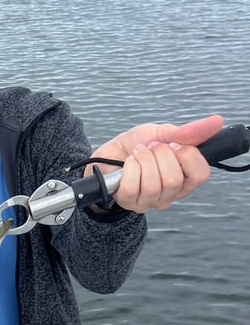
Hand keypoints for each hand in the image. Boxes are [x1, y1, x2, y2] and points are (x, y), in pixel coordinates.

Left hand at [91, 114, 223, 212]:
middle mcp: (169, 195)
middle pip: (174, 179)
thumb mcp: (163, 133)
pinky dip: (129, 168)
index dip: (187, 156)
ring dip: (143, 160)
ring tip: (137, 154)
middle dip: (160, 155)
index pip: (200, 175)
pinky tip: (127, 163)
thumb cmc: (137, 146)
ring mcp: (149, 201)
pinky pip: (133, 187)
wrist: (108, 153)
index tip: (174, 144)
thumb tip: (217, 122)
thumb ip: (188, 132)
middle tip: (151, 148)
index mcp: (184, 179)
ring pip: (153, 185)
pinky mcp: (129, 202)